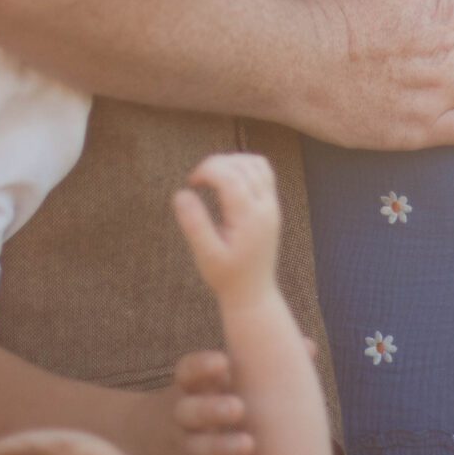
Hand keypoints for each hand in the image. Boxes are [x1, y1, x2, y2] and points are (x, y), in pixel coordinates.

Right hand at [134, 346, 275, 454]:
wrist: (142, 444)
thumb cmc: (201, 402)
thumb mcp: (217, 382)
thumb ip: (260, 366)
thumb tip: (310, 347)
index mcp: (189, 386)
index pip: (187, 372)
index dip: (202, 366)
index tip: (223, 362)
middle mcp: (182, 416)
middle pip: (189, 411)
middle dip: (212, 409)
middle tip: (238, 407)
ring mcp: (183, 449)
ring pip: (197, 449)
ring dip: (222, 448)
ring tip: (248, 444)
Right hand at [173, 152, 282, 308]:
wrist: (253, 293)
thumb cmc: (227, 276)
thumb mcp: (206, 255)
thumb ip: (194, 224)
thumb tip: (181, 193)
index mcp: (249, 218)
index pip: (231, 176)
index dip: (207, 170)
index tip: (190, 182)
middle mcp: (265, 207)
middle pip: (243, 166)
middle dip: (217, 164)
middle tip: (197, 180)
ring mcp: (272, 205)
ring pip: (257, 164)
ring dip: (232, 162)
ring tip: (211, 176)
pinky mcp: (272, 206)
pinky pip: (264, 173)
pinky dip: (244, 167)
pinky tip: (227, 180)